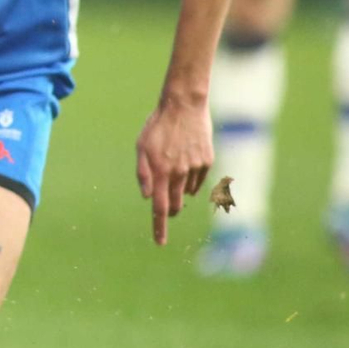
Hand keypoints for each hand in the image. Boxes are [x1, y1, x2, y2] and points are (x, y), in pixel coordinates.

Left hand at [135, 92, 212, 245]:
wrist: (184, 105)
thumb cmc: (157, 126)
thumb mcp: (141, 146)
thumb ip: (143, 173)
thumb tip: (146, 197)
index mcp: (161, 171)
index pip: (159, 207)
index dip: (159, 227)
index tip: (160, 242)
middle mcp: (179, 173)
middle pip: (175, 204)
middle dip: (169, 207)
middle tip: (164, 198)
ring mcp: (196, 168)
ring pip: (186, 192)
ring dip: (179, 188)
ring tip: (173, 164)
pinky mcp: (207, 161)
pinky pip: (197, 179)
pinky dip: (190, 177)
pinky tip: (185, 159)